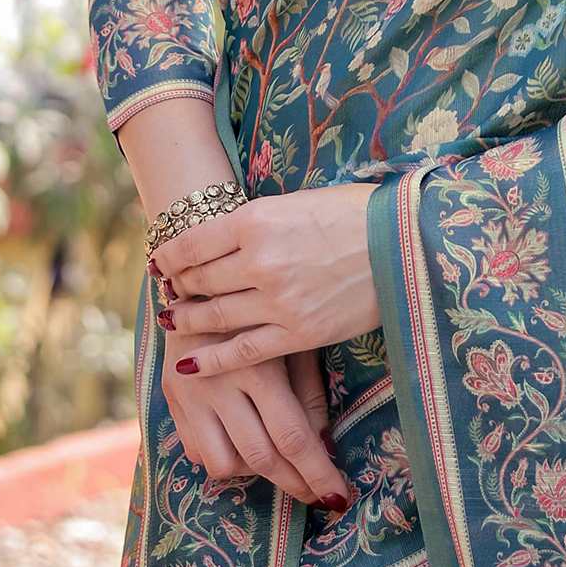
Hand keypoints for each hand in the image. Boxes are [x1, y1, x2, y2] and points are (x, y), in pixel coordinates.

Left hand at [153, 182, 381, 375]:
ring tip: (172, 321)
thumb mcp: (297, 202)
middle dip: (178, 287)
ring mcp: (276, 300)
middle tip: (168, 292)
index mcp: (255, 219)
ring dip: (188, 319)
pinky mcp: (298, 333)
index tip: (161, 264)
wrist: (405, 244)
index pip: (192, 242)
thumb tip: (225, 236)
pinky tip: (188, 363)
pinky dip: (210, 359)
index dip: (170, 256)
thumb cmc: (355, 214)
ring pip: (215, 315)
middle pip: (199, 279)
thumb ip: (258, 221)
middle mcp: (258, 260)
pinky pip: (243, 351)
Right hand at [156, 316, 350, 508]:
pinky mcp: (170, 402)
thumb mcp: (292, 340)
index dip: (317, 473)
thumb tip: (324, 445)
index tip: (338, 497)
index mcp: (256, 366)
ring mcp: (189, 396)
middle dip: (296, 485)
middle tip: (320, 497)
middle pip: (261, 458)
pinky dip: (224, 458)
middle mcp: (219, 385)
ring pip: (225, 464)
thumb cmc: (263, 307)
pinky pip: (198, 453)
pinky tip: (242, 442)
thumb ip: (307, 391)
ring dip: (255, 472)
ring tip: (277, 460)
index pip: (292, 437)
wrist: (199, 282)